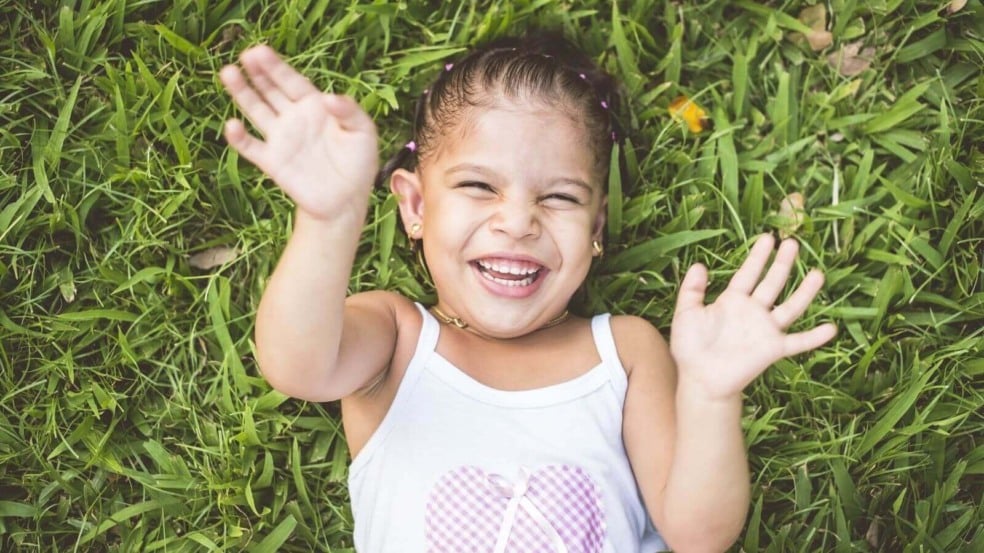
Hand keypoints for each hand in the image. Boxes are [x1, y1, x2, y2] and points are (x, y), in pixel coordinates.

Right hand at [220, 45, 378, 219]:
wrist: (347, 200)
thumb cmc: (358, 163)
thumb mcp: (364, 132)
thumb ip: (350, 112)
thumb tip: (330, 97)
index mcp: (314, 106)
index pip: (291, 81)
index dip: (276, 67)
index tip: (260, 51)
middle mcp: (293, 118)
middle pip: (270, 90)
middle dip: (258, 73)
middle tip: (245, 55)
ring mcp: (280, 138)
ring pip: (256, 110)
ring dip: (242, 93)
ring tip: (228, 73)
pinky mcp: (272, 161)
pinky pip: (251, 147)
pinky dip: (239, 138)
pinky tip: (232, 125)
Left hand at [669, 235, 836, 400]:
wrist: (699, 379)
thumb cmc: (690, 347)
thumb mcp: (686, 313)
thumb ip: (692, 290)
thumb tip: (699, 264)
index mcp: (733, 300)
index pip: (749, 273)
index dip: (758, 256)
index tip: (769, 238)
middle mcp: (753, 311)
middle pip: (772, 283)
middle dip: (782, 264)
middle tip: (793, 243)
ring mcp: (765, 330)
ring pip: (790, 307)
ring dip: (804, 292)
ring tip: (818, 273)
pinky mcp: (773, 349)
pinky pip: (798, 342)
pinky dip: (814, 337)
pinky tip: (831, 328)